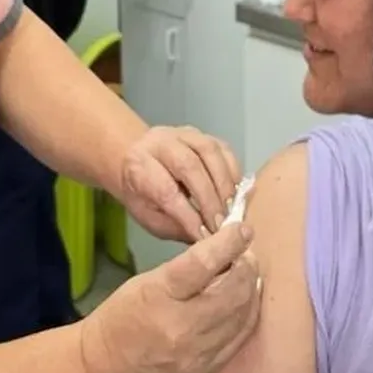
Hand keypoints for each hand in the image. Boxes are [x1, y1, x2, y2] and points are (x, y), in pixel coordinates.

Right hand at [80, 221, 261, 372]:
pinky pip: (241, 336)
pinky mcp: (208, 370)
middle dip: (247, 266)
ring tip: (244, 276)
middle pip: (233, 289)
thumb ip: (186, 269)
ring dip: (250, 289)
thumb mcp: (144, 282)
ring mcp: (198, 354)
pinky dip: (247, 313)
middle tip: (244, 255)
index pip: (204, 263)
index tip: (242, 230)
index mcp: (159, 297)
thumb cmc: (119, 319)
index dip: (229, 242)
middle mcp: (182, 327)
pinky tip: (243, 302)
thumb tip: (225, 252)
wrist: (103, 371)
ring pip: (244, 313)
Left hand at [120, 126, 240, 240]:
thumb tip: (208, 239)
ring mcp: (183, 133)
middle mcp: (160, 142)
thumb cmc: (143, 194)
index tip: (204, 236)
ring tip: (231, 209)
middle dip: (209, 199)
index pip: (166, 190)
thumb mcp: (150, 217)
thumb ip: (177, 227)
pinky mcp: (203, 134)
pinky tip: (235, 193)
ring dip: (224, 184)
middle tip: (222, 225)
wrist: (137, 159)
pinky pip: (224, 149)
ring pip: (210, 152)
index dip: (188, 215)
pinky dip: (233, 171)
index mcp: (139, 165)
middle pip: (189, 166)